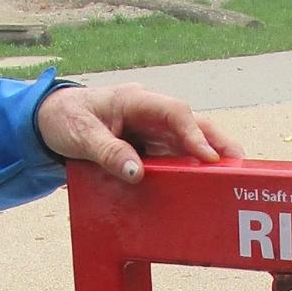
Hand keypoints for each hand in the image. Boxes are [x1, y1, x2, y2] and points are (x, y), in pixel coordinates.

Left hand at [35, 82, 242, 182]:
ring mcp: (152, 133)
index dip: (194, 134)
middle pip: (193, 125)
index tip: (208, 157)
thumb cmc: (66, 119)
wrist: (51, 122)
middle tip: (240, 164)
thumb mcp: (81, 135)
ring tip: (230, 180)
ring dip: (210, 159)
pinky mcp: (149, 150)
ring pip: (188, 144)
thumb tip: (135, 173)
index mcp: (136, 100)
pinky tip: (202, 190)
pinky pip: (173, 160)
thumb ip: (107, 152)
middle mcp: (151, 114)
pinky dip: (190, 173)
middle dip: (218, 143)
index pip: (175, 112)